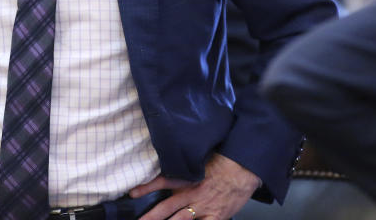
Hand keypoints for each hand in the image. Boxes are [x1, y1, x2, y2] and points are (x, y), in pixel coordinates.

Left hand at [131, 153, 261, 219]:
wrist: (242, 169)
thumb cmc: (222, 163)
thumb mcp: (199, 160)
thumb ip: (185, 167)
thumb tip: (171, 166)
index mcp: (186, 179)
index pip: (162, 182)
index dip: (146, 188)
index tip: (133, 193)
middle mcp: (191, 194)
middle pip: (165, 208)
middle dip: (150, 217)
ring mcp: (202, 207)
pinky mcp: (215, 217)